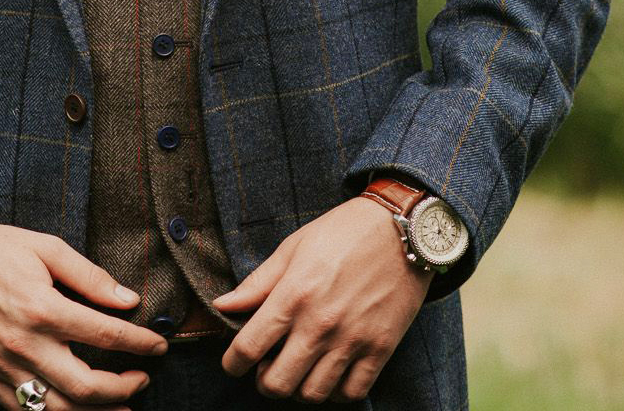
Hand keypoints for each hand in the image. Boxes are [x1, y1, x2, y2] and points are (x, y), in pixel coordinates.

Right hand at [0, 209, 167, 409]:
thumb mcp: (47, 247)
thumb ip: (90, 276)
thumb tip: (130, 300)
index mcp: (41, 307)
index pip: (105, 336)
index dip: (139, 344)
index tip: (159, 345)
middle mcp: (23, 344)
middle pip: (86, 387)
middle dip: (124, 388)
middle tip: (144, 379)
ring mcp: (3, 368)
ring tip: (123, 408)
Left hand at [212, 197, 431, 402]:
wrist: (401, 228)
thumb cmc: (343, 232)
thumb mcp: (294, 247)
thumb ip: (258, 282)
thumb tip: (222, 305)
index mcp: (293, 295)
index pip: (248, 347)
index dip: (232, 363)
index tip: (232, 363)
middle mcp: (320, 324)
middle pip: (277, 383)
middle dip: (263, 381)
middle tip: (267, 366)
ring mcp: (352, 340)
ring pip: (312, 394)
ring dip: (299, 387)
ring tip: (299, 367)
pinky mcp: (380, 349)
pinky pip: (351, 393)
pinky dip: (336, 391)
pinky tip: (331, 371)